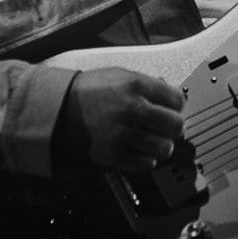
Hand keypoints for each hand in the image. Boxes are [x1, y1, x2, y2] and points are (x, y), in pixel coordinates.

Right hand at [57, 67, 184, 172]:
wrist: (60, 106)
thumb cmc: (88, 90)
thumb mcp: (120, 75)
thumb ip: (147, 85)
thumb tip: (170, 97)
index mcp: (136, 86)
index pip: (178, 100)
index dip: (177, 106)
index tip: (173, 109)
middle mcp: (133, 109)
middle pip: (175, 125)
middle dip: (174, 127)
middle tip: (169, 128)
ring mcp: (124, 133)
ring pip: (164, 147)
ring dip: (163, 146)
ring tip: (156, 142)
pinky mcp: (114, 154)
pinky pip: (146, 163)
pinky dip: (148, 160)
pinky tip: (141, 151)